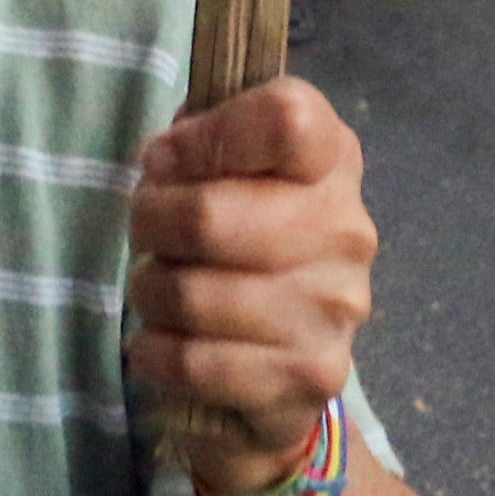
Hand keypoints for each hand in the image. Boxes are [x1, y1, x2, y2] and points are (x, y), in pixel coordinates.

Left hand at [126, 79, 378, 495]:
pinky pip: (196, 363)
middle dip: (149, 224)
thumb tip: (162, 161)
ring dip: (149, 292)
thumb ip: (195, 135)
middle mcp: (347, 229)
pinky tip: (157, 341)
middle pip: (207, 218)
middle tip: (147, 234)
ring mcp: (337, 307)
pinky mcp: (314, 374)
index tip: (166, 160)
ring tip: (157, 288)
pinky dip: (154, 353)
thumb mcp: (220, 156)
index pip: (285, 120)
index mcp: (330, 157)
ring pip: (191, 296)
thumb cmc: (238, 222)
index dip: (205, 137)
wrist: (287, 343)